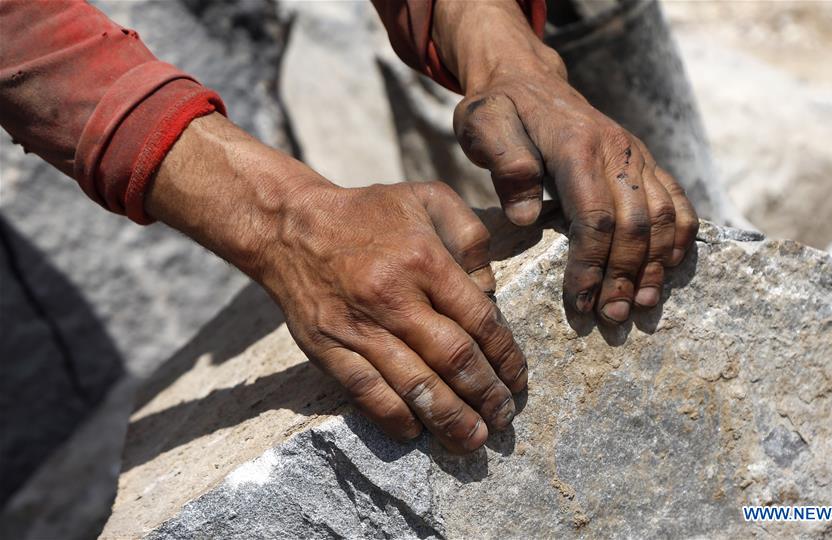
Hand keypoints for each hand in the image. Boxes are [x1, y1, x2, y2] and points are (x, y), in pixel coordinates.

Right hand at [147, 113, 526, 452]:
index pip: (479, 320)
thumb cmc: (369, 213)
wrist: (291, 227)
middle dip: (486, 395)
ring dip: (449, 418)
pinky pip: (366, 392)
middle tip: (504, 419)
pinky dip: (394, 417)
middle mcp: (393, 297)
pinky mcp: (328, 348)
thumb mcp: (429, 198)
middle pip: (453, 358)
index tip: (517, 381)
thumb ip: (471, 235)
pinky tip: (417, 431)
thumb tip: (490, 290)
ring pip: (413, 384)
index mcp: (424, 260)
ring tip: (472, 440)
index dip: (506, 357)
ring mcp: (358, 327)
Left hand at [434, 2, 698, 326]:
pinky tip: (670, 269)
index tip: (580, 303)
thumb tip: (526, 217)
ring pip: (663, 216)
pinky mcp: (644, 160)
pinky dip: (680, 237)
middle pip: (635, 224)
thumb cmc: (500, 110)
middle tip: (611, 318)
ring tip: (641, 306)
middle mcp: (616, 149)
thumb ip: (504, 163)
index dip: (590, 266)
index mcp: (576, 146)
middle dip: (624, 276)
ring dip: (656, 266)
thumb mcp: (483, 125)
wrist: (529, 79)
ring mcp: (636, 154)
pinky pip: (677, 199)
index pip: (594, 218)